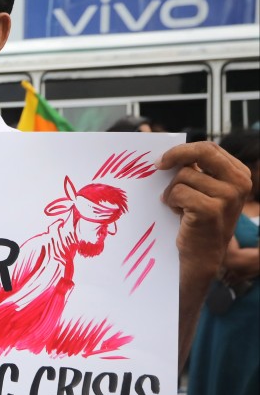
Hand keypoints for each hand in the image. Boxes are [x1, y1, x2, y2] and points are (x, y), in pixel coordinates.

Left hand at [158, 141, 250, 275]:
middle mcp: (239, 183)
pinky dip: (171, 202)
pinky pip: (178, 192)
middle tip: (158, 165)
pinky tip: (179, 214)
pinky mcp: (211, 209)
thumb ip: (192, 167)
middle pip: (202, 152)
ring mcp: (228, 196)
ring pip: (183, 176)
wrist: (202, 254)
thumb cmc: (196, 218)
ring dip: (172, 191)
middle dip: (175, 155)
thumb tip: (155, 139)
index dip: (183, 149)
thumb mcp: (202, 188)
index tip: (163, 158)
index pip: (209, 148)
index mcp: (239, 173)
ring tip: (179, 206)